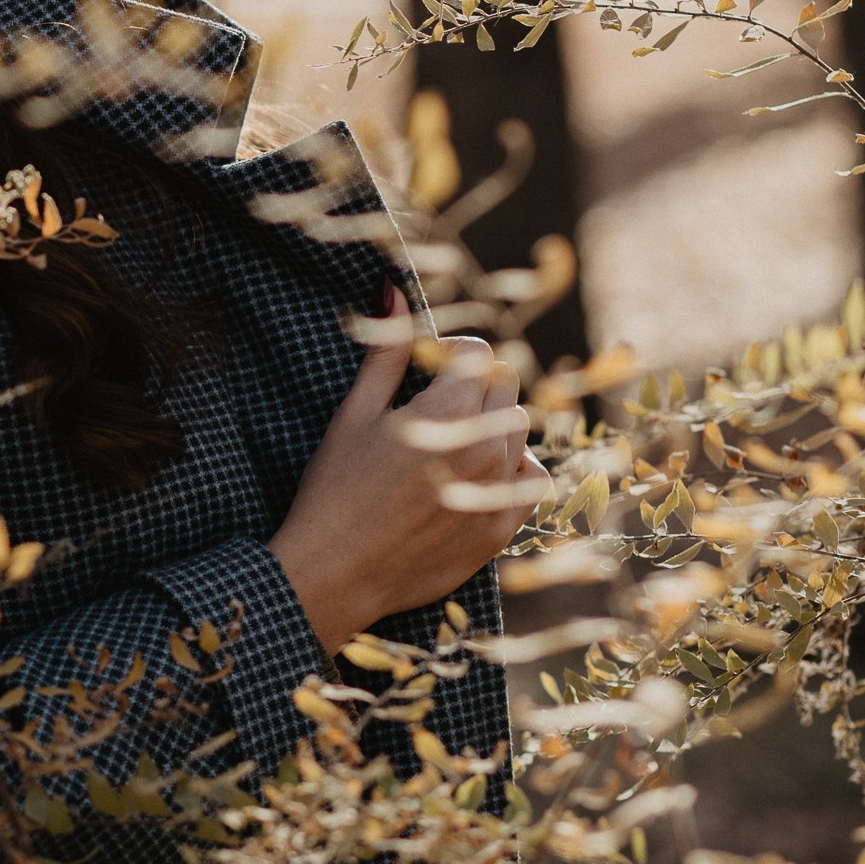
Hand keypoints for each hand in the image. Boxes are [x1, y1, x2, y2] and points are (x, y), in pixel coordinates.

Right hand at [267, 284, 549, 656]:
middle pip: (507, 386)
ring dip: (492, 422)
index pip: (482, 353)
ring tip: (448, 439)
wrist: (336, 572)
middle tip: (432, 401)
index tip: (424, 366)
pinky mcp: (501, 529)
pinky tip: (474, 474)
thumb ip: (384, 352)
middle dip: (474, 382)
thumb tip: (392, 290)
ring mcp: (498, 492)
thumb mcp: (353, 414)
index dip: (451, 351)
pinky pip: (531, 479)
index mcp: (445, 413)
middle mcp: (483, 448)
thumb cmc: (334, 489)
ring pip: (521, 429)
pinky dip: (510, 468)